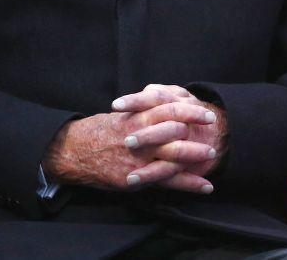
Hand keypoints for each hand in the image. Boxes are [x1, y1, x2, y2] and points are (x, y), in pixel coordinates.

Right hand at [42, 85, 221, 194]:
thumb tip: (164, 100)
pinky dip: (189, 184)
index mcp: (137, 118)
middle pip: (174, 132)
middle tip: (214, 130)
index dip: (191, 111)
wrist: (72, 151)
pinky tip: (206, 186)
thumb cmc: (100, 130)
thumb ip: (144, 109)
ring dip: (195, 156)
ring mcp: (138, 159)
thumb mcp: (122, 114)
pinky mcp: (136, 178)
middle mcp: (140, 138)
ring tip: (212, 155)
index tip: (206, 113)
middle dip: (196, 131)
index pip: (170, 110)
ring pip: (173, 157)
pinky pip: (167, 182)